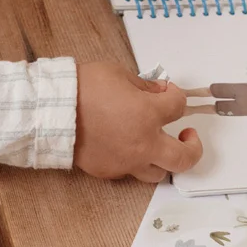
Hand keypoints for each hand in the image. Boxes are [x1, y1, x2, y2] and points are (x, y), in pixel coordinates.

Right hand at [74, 61, 202, 182]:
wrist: (54, 111)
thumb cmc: (85, 87)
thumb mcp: (119, 74)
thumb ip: (144, 86)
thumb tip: (158, 92)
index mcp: (148, 114)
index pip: (179, 107)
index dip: (177, 96)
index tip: (169, 92)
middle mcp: (143, 143)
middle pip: (184, 158)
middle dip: (193, 147)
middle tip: (188, 136)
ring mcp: (127, 162)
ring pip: (159, 172)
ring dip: (164, 158)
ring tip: (158, 144)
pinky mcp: (109, 171)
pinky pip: (130, 171)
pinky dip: (134, 160)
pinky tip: (126, 145)